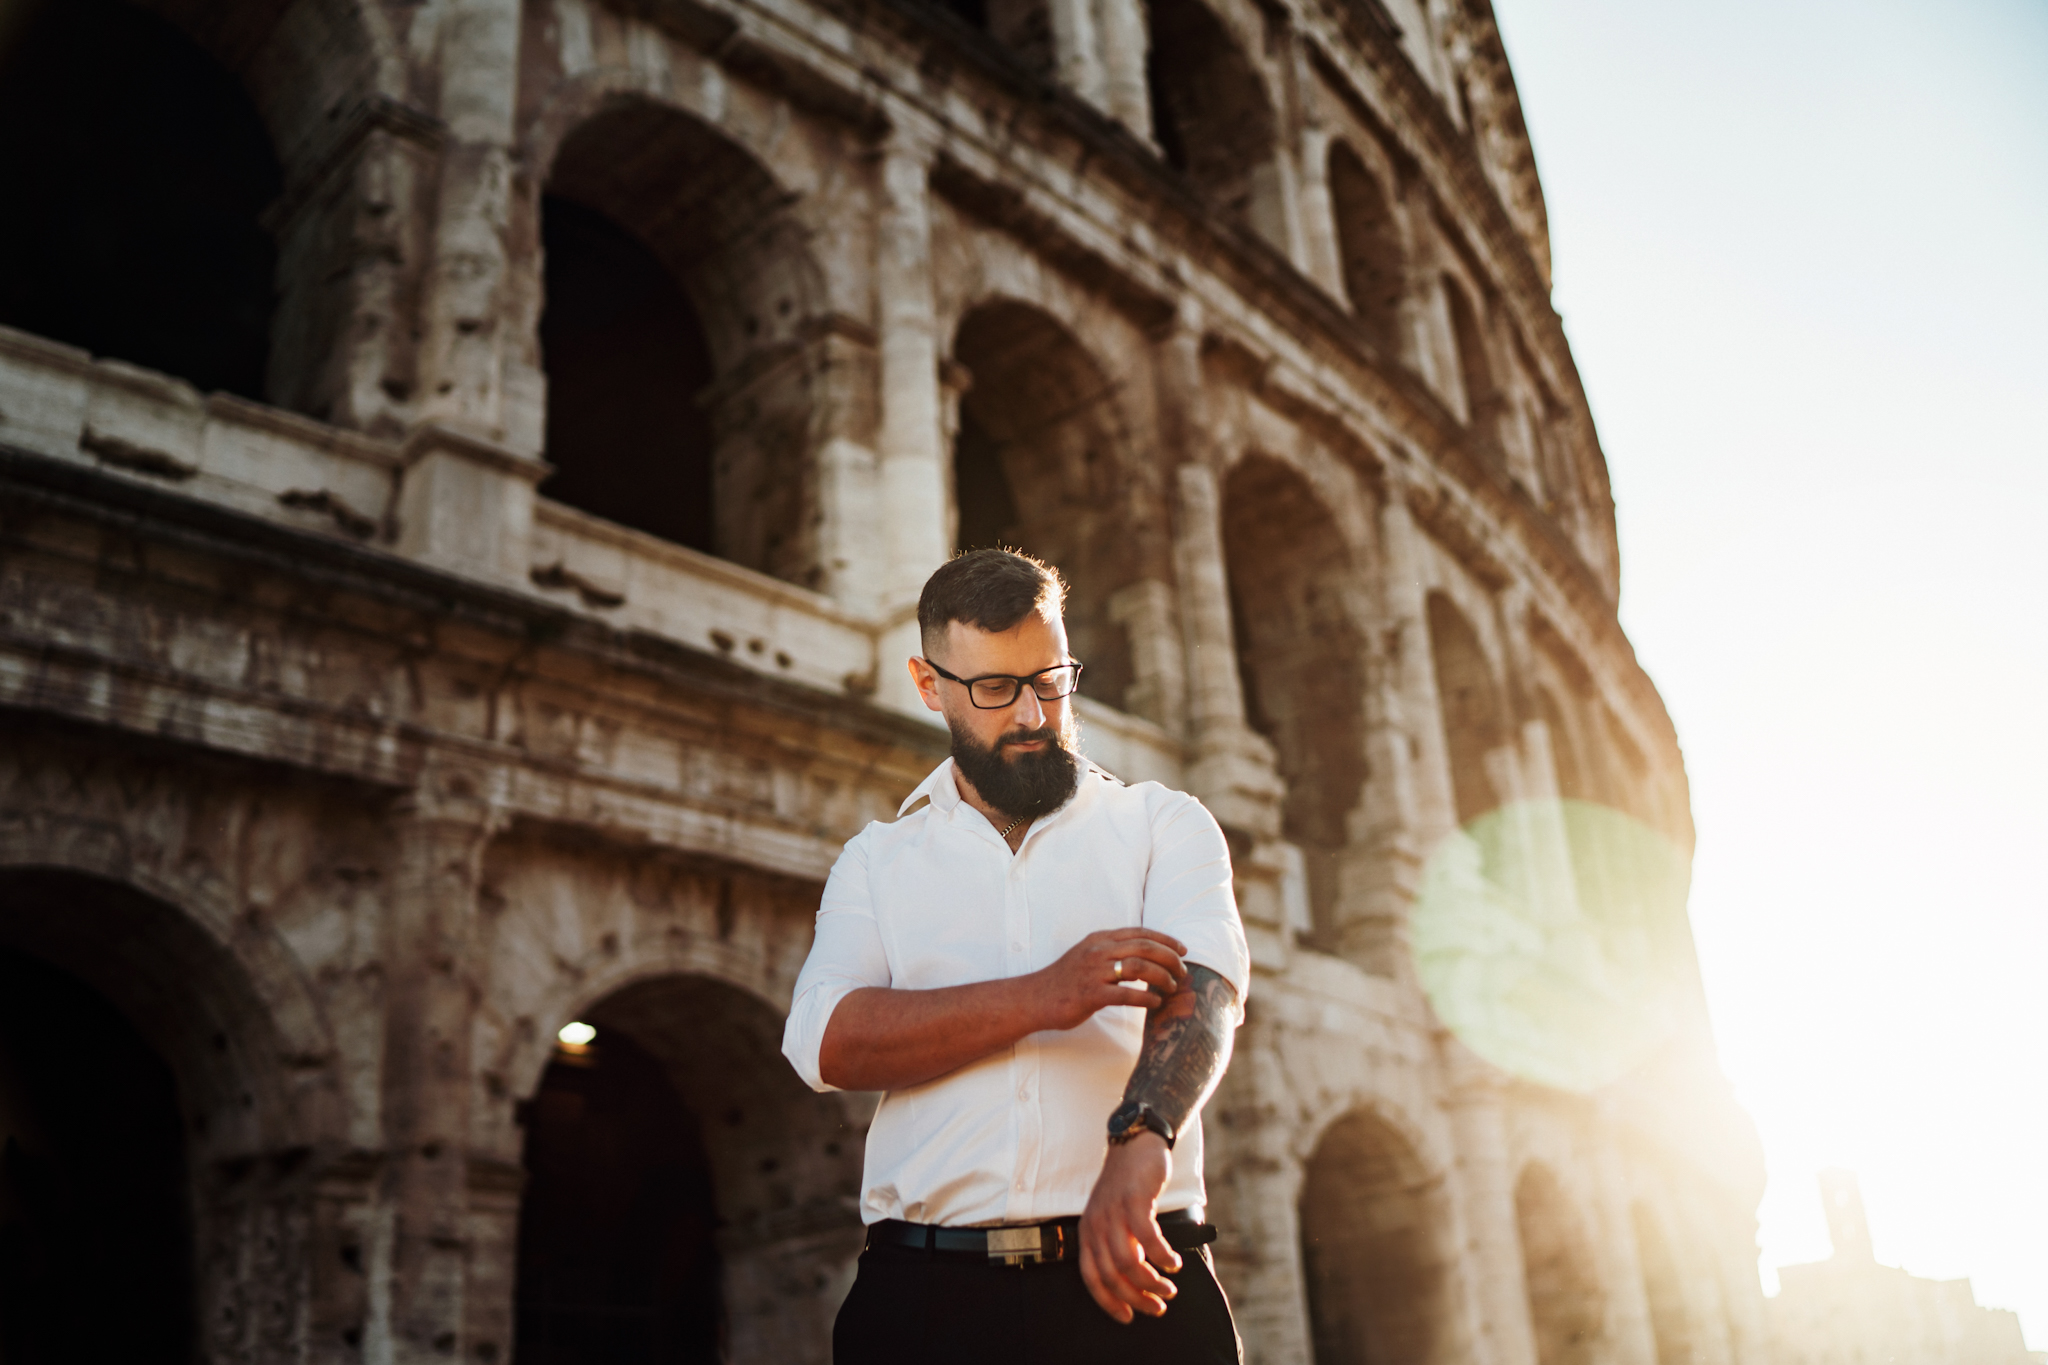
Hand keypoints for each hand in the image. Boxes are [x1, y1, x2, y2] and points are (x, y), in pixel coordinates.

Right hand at [1031, 929, 1187, 1030]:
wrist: (1034, 998)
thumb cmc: (1066, 980)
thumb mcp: (1088, 956)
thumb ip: (1112, 951)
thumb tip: (1146, 956)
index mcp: (1099, 939)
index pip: (1140, 933)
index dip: (1165, 939)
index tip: (1182, 950)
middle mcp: (1098, 951)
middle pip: (1145, 948)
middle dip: (1170, 959)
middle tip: (1182, 972)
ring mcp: (1093, 972)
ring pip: (1139, 968)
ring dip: (1162, 978)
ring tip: (1171, 988)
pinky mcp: (1090, 995)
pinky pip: (1126, 994)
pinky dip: (1146, 998)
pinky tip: (1155, 1003)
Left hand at [1079, 1133, 1179, 1322]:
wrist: (1135, 1143)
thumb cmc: (1128, 1185)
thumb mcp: (1113, 1216)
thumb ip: (1119, 1244)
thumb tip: (1136, 1280)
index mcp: (1088, 1232)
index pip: (1092, 1277)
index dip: (1108, 1302)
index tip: (1128, 1317)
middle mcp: (1096, 1225)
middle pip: (1113, 1275)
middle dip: (1137, 1298)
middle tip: (1158, 1307)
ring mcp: (1114, 1212)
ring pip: (1130, 1262)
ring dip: (1152, 1281)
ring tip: (1169, 1287)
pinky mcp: (1134, 1201)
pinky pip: (1148, 1239)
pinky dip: (1163, 1256)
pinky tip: (1174, 1263)